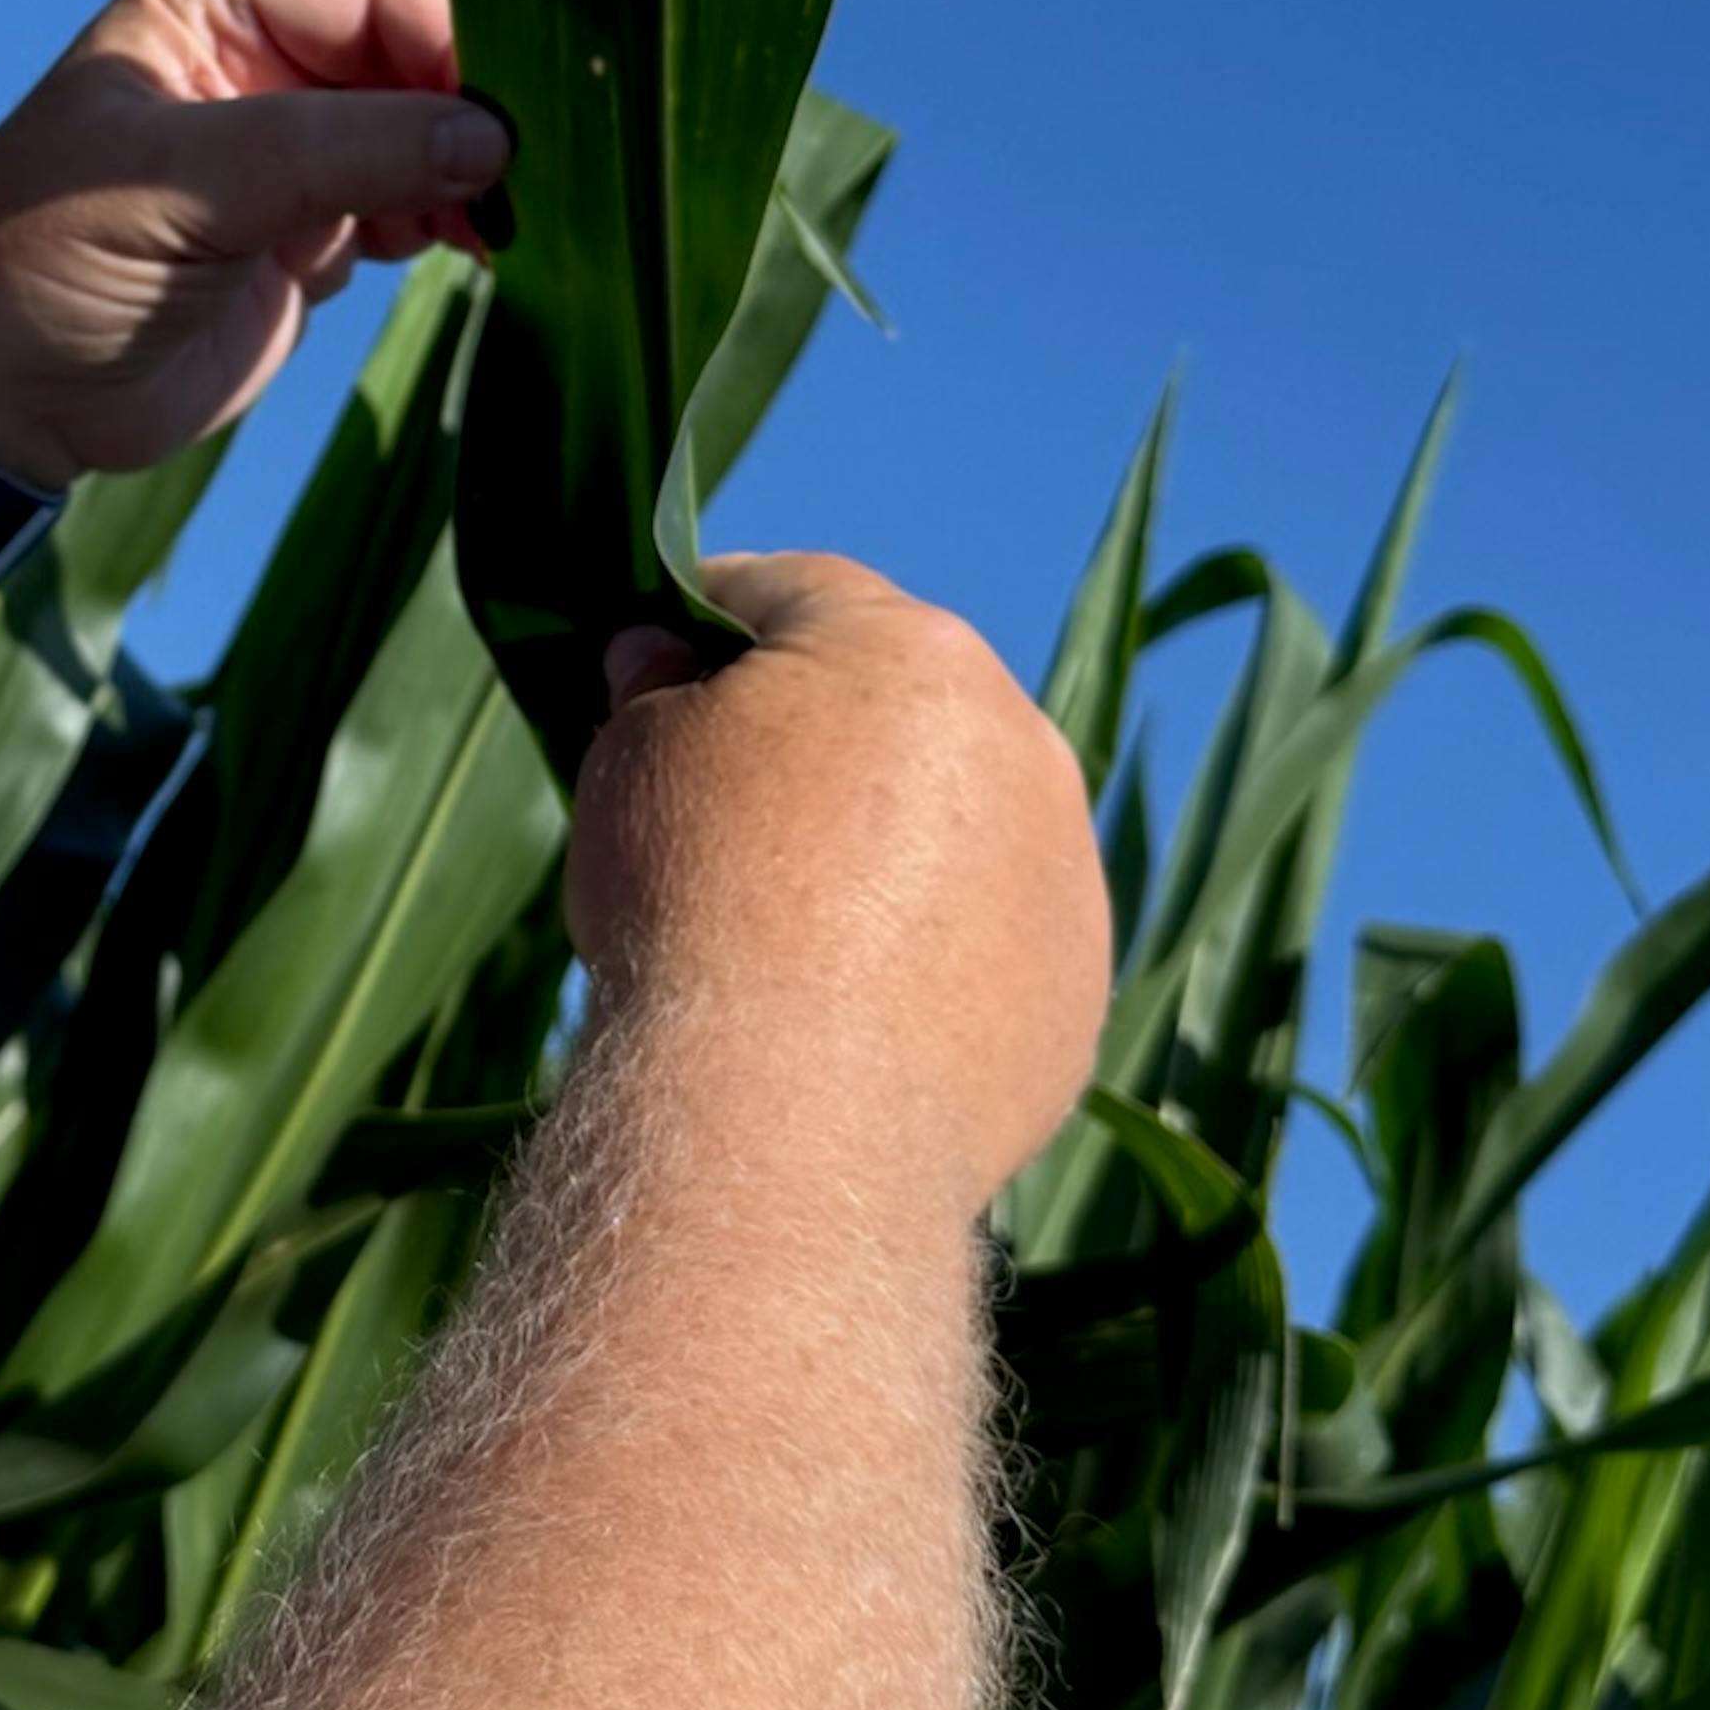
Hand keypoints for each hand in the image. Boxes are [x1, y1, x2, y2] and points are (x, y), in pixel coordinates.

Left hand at [0, 0, 509, 495]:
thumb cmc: (46, 262)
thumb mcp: (181, 187)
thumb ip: (336, 152)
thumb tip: (488, 140)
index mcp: (206, 14)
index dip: (443, 30)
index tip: (513, 98)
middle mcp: (257, 71)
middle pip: (405, 58)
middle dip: (473, 105)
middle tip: (545, 165)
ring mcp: (290, 160)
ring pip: (420, 136)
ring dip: (474, 172)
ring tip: (523, 218)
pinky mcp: (310, 242)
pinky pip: (410, 211)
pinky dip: (455, 226)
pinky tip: (488, 250)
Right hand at [566, 553, 1107, 1214]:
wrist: (788, 1118)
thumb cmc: (694, 905)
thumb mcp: (630, 760)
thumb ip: (655, 686)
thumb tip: (659, 656)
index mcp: (908, 649)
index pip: (795, 591)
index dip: (712, 612)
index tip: (661, 651)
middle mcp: (1017, 737)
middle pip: (902, 699)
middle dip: (822, 728)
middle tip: (726, 794)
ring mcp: (1065, 865)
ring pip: (967, 819)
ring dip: (896, 840)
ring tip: (796, 917)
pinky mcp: (1079, 984)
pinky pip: (997, 936)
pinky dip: (938, 951)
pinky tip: (856, 1007)